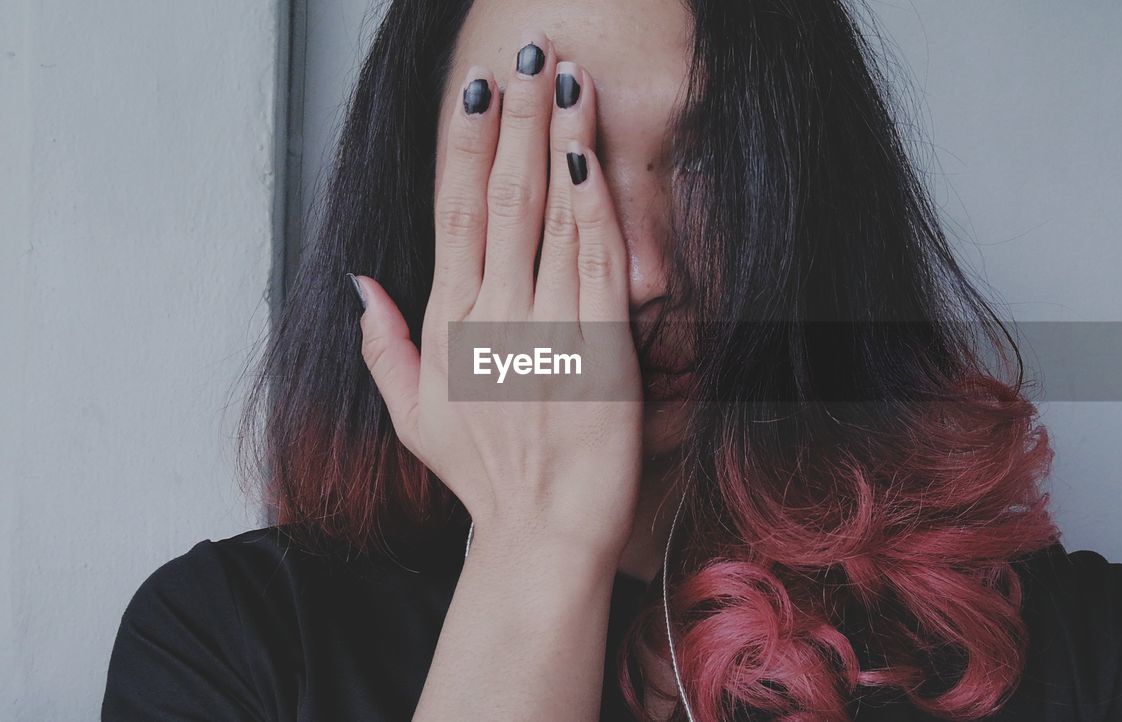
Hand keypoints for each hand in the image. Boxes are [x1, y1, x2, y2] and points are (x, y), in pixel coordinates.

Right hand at [351, 33, 642, 557]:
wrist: (544, 533)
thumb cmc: (484, 476)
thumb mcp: (412, 416)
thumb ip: (384, 344)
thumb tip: (359, 282)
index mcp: (448, 324)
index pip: (454, 211)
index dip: (466, 142)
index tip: (478, 88)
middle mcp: (492, 317)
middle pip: (502, 195)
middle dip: (516, 117)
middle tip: (529, 54)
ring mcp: (546, 331)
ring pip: (550, 215)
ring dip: (560, 139)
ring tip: (568, 78)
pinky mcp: (600, 350)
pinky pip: (597, 263)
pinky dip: (595, 205)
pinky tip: (593, 155)